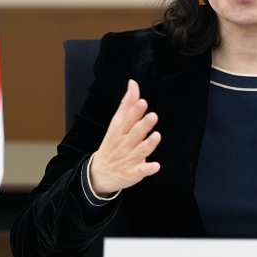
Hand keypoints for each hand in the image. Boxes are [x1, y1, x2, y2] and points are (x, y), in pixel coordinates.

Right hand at [88, 79, 160, 195]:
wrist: (100, 172)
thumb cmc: (112, 144)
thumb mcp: (116, 123)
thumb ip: (127, 104)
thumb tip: (133, 84)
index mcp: (119, 130)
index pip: (127, 119)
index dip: (135, 111)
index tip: (142, 102)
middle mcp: (124, 144)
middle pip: (134, 133)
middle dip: (143, 125)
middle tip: (153, 116)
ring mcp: (129, 159)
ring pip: (140, 151)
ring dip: (148, 144)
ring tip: (156, 136)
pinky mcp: (133, 173)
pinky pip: (141, 171)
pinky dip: (148, 169)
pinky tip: (155, 166)